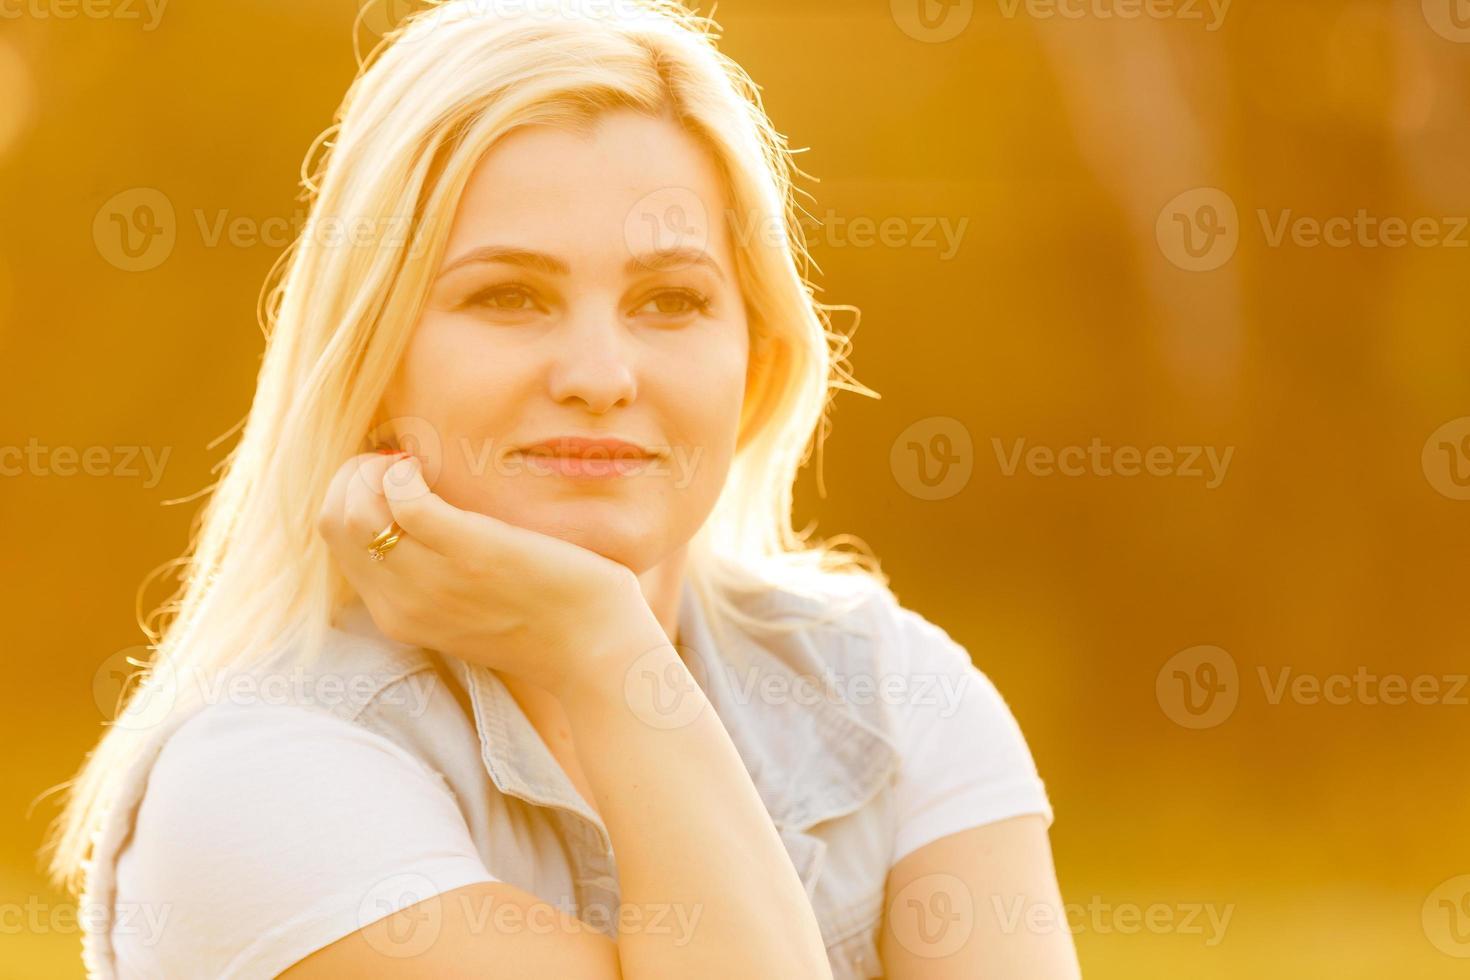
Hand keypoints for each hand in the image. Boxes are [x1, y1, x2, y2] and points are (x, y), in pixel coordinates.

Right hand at [315, 451, 669, 698]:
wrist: (596, 652)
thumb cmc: (546, 620)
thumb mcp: (471, 606)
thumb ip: (435, 573)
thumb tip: (416, 513)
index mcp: (398, 616)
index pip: (336, 540)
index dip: (353, 495)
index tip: (393, 480)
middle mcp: (402, 604)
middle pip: (332, 521)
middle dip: (355, 476)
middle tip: (401, 467)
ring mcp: (432, 580)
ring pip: (352, 511)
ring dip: (374, 471)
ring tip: (415, 469)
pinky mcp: (470, 552)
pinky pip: (403, 500)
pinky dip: (404, 473)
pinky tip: (428, 470)